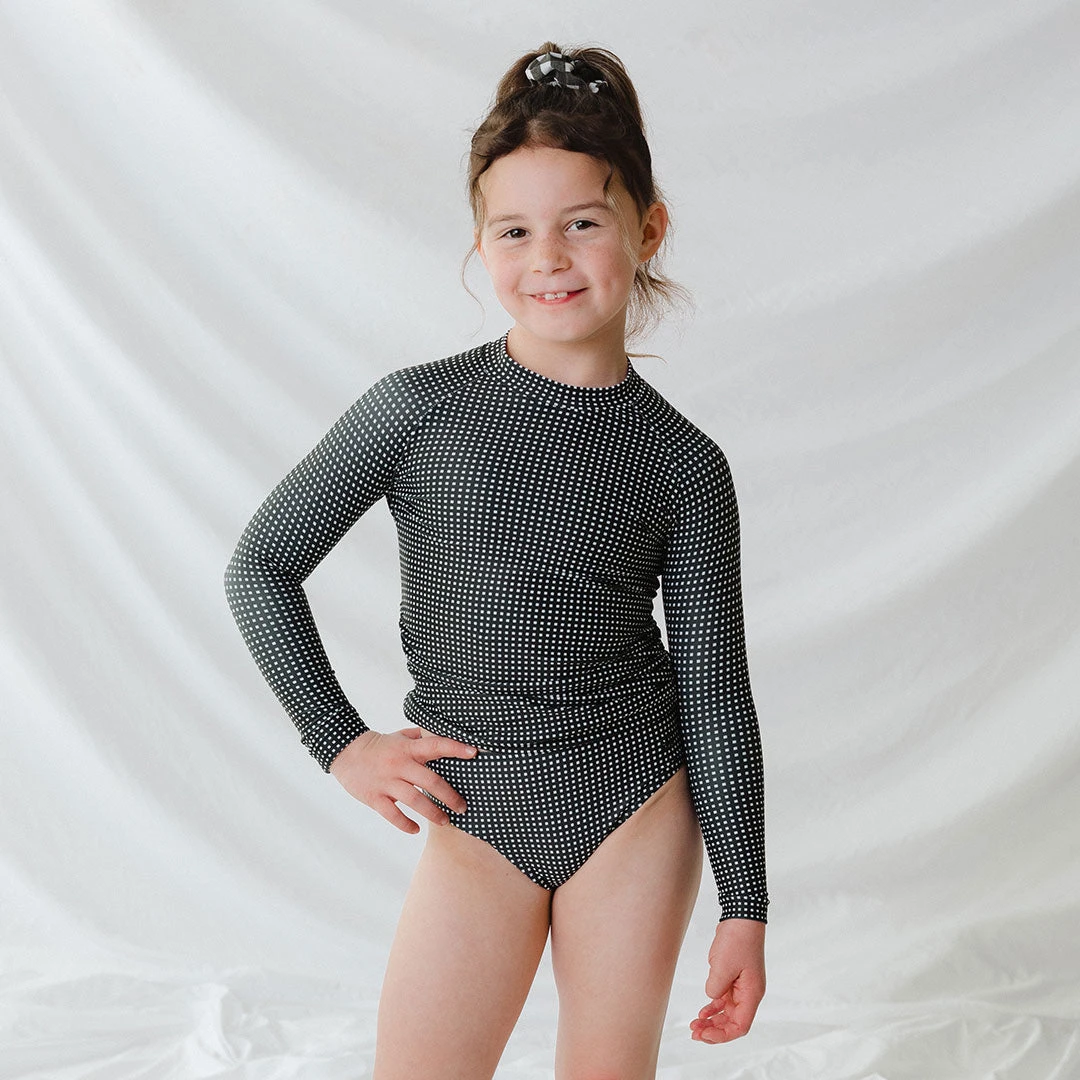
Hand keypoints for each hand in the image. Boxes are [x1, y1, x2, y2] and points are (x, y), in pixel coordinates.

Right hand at [328, 727, 476, 834]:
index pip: (436, 746)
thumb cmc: (380, 745)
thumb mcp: (401, 736)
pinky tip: (416, 828)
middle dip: (450, 796)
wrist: (345, 752)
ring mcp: (386, 782)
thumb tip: (444, 736)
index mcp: (408, 749)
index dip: (455, 748)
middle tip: (463, 807)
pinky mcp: (374, 797)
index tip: (474, 753)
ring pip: (414, 801)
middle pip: (430, 781)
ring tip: (446, 821)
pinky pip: (392, 815)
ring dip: (433, 813)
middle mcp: (399, 765)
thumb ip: (421, 738)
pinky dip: (406, 824)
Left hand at [690, 918, 765, 1043]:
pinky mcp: (733, 978)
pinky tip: (702, 1011)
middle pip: (733, 1022)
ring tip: (695, 1025)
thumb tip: (711, 998)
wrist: (741, 918)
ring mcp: (741, 986)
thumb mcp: (722, 966)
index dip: (722, 1035)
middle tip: (695, 1033)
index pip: (740, 1026)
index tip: (705, 1034)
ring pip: (727, 1012)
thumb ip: (715, 988)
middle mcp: (749, 993)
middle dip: (714, 1030)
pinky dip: (713, 1007)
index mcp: (752, 994)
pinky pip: (723, 999)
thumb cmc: (738, 940)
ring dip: (712, 1020)